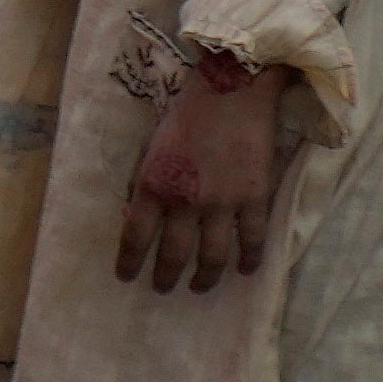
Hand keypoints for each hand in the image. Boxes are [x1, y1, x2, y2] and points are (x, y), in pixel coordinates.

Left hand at [110, 52, 292, 293]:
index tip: (126, 277)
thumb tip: (132, 217)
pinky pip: (253, 239)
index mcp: (153, 186)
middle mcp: (186, 201)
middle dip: (166, 276)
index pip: (135, 236)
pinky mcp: (255, 198)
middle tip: (163, 289)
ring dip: (205, 277)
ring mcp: (223, 202)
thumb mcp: (149, 149)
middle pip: (174, 253)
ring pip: (214, 255)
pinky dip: (249, 259)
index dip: (129, 261)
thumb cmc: (185, 117)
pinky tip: (245, 271)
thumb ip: (142, 183)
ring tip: (198, 287)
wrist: (231, 92)